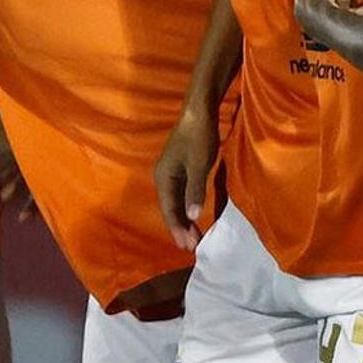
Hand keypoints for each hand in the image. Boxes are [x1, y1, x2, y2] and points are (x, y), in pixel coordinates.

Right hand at [153, 106, 217, 250]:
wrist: (199, 114)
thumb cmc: (198, 138)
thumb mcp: (199, 165)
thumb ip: (195, 191)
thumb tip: (191, 217)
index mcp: (163, 177)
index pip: (169, 209)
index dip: (178, 229)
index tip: (188, 246)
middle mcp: (163, 178)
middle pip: (170, 209)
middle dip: (180, 229)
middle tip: (192, 248)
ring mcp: (170, 175)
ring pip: (175, 204)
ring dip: (183, 221)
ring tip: (193, 239)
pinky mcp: (179, 171)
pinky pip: (180, 196)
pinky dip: (186, 209)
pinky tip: (192, 218)